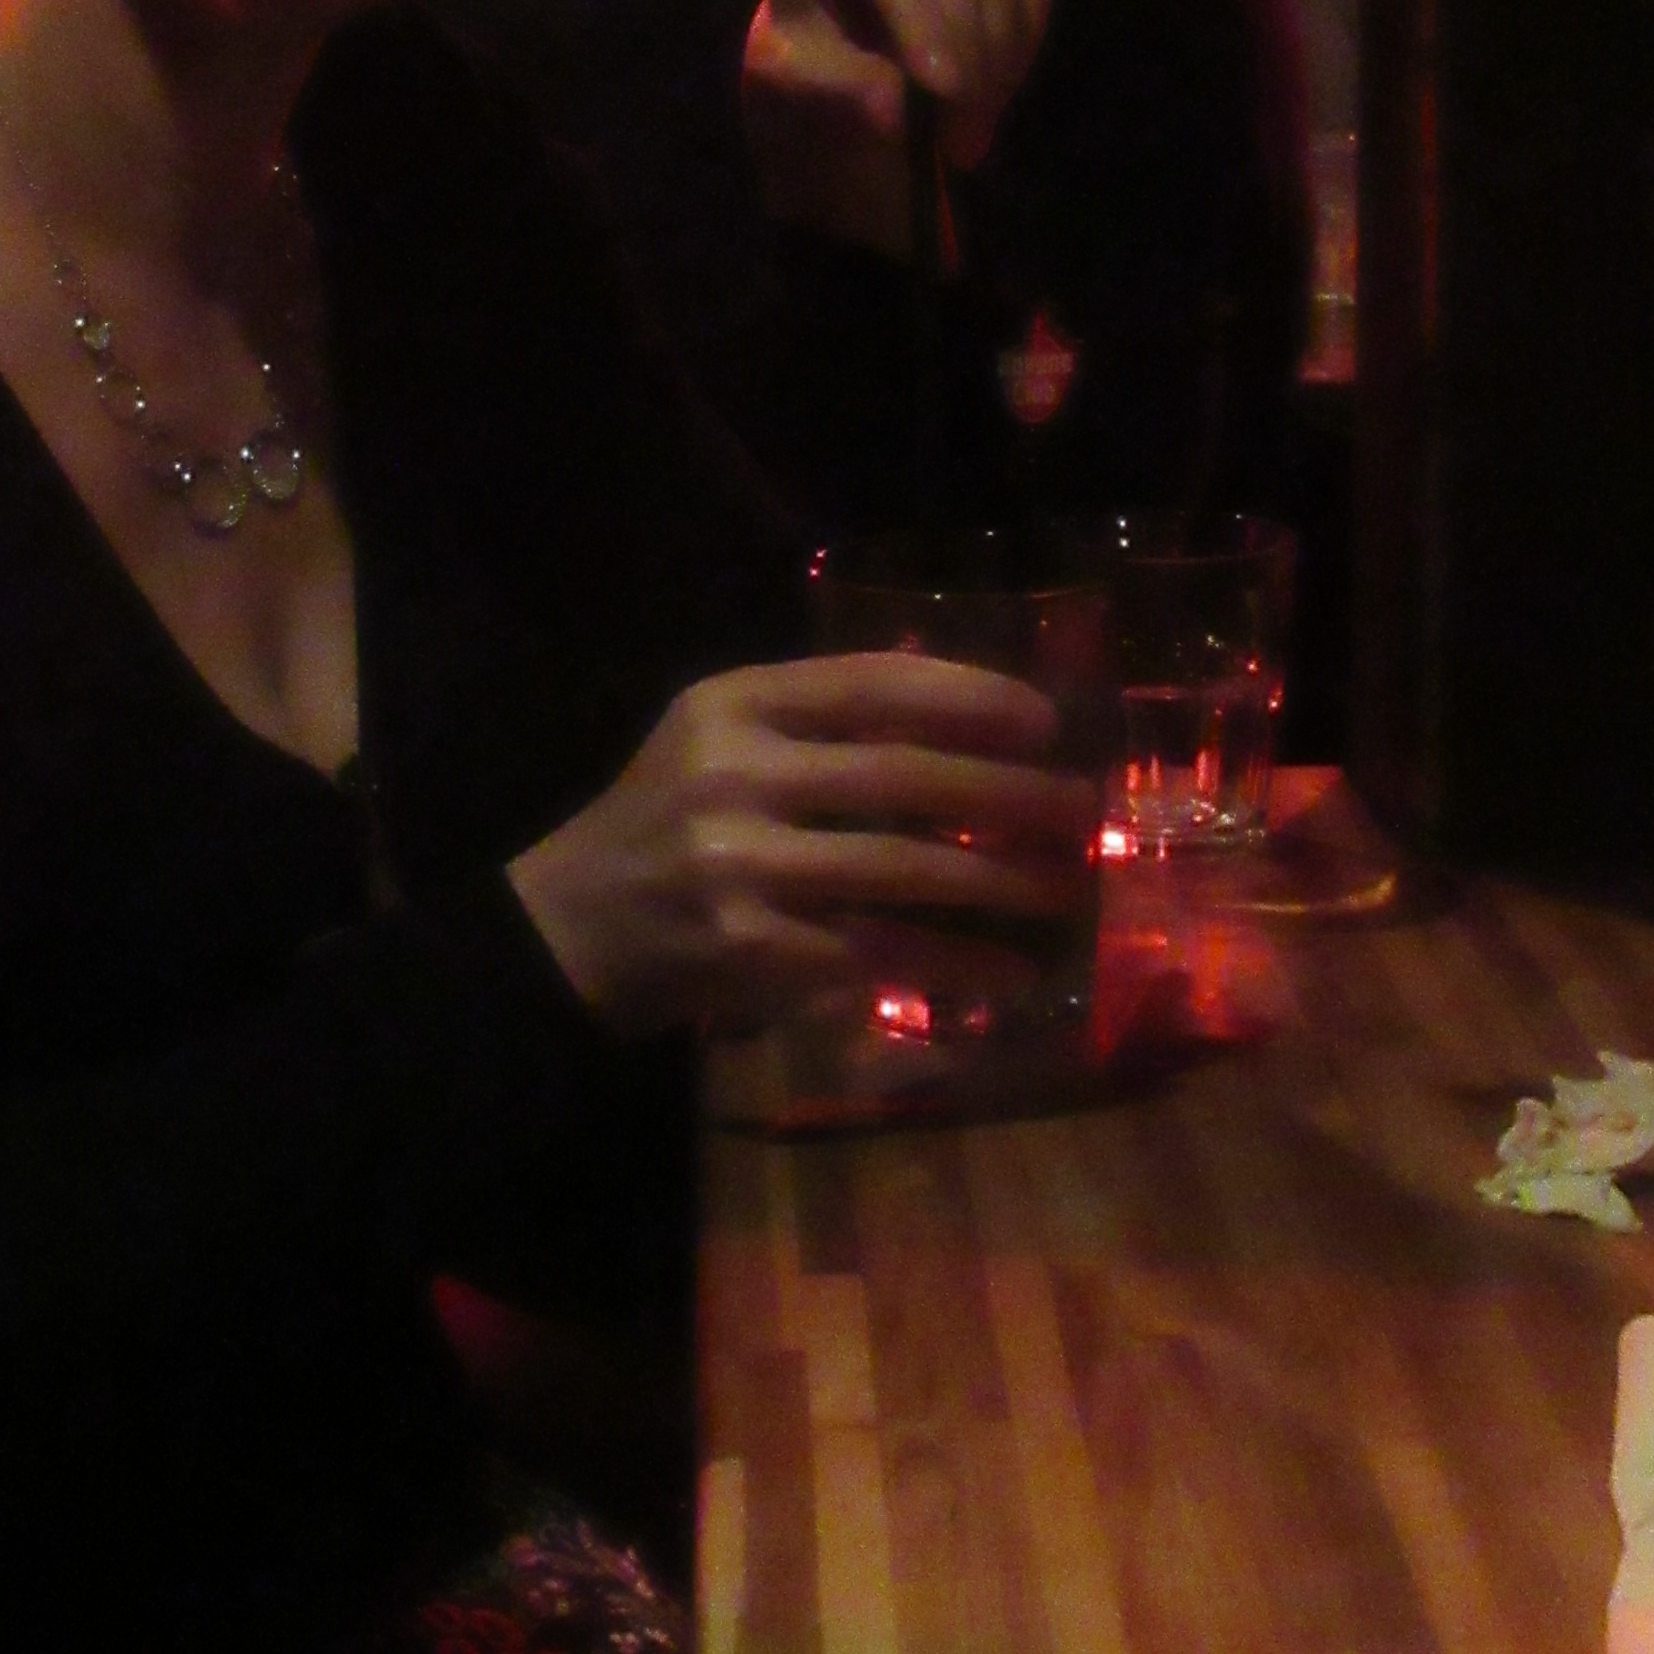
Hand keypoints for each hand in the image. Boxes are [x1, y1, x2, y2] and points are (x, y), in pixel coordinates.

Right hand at [509, 651, 1097, 1035]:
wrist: (572, 927)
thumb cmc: (669, 823)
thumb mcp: (720, 741)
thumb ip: (817, 723)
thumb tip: (969, 719)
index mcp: (733, 704)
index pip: (870, 682)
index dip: (968, 694)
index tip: (1044, 718)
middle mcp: (734, 773)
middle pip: (902, 775)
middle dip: (1008, 792)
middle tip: (1081, 807)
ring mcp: (741, 863)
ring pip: (903, 868)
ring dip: (1001, 881)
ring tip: (1065, 887)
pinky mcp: (750, 947)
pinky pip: (879, 950)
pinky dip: (956, 962)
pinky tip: (1010, 971)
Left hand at [740, 0, 1052, 256]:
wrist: (842, 67)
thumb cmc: (807, 65)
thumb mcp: (795, 83)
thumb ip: (837, 85)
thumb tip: (894, 110)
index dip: (921, 14)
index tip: (943, 92)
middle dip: (964, 54)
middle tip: (959, 142)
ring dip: (994, 63)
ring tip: (967, 135)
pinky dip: (1023, 42)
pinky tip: (994, 92)